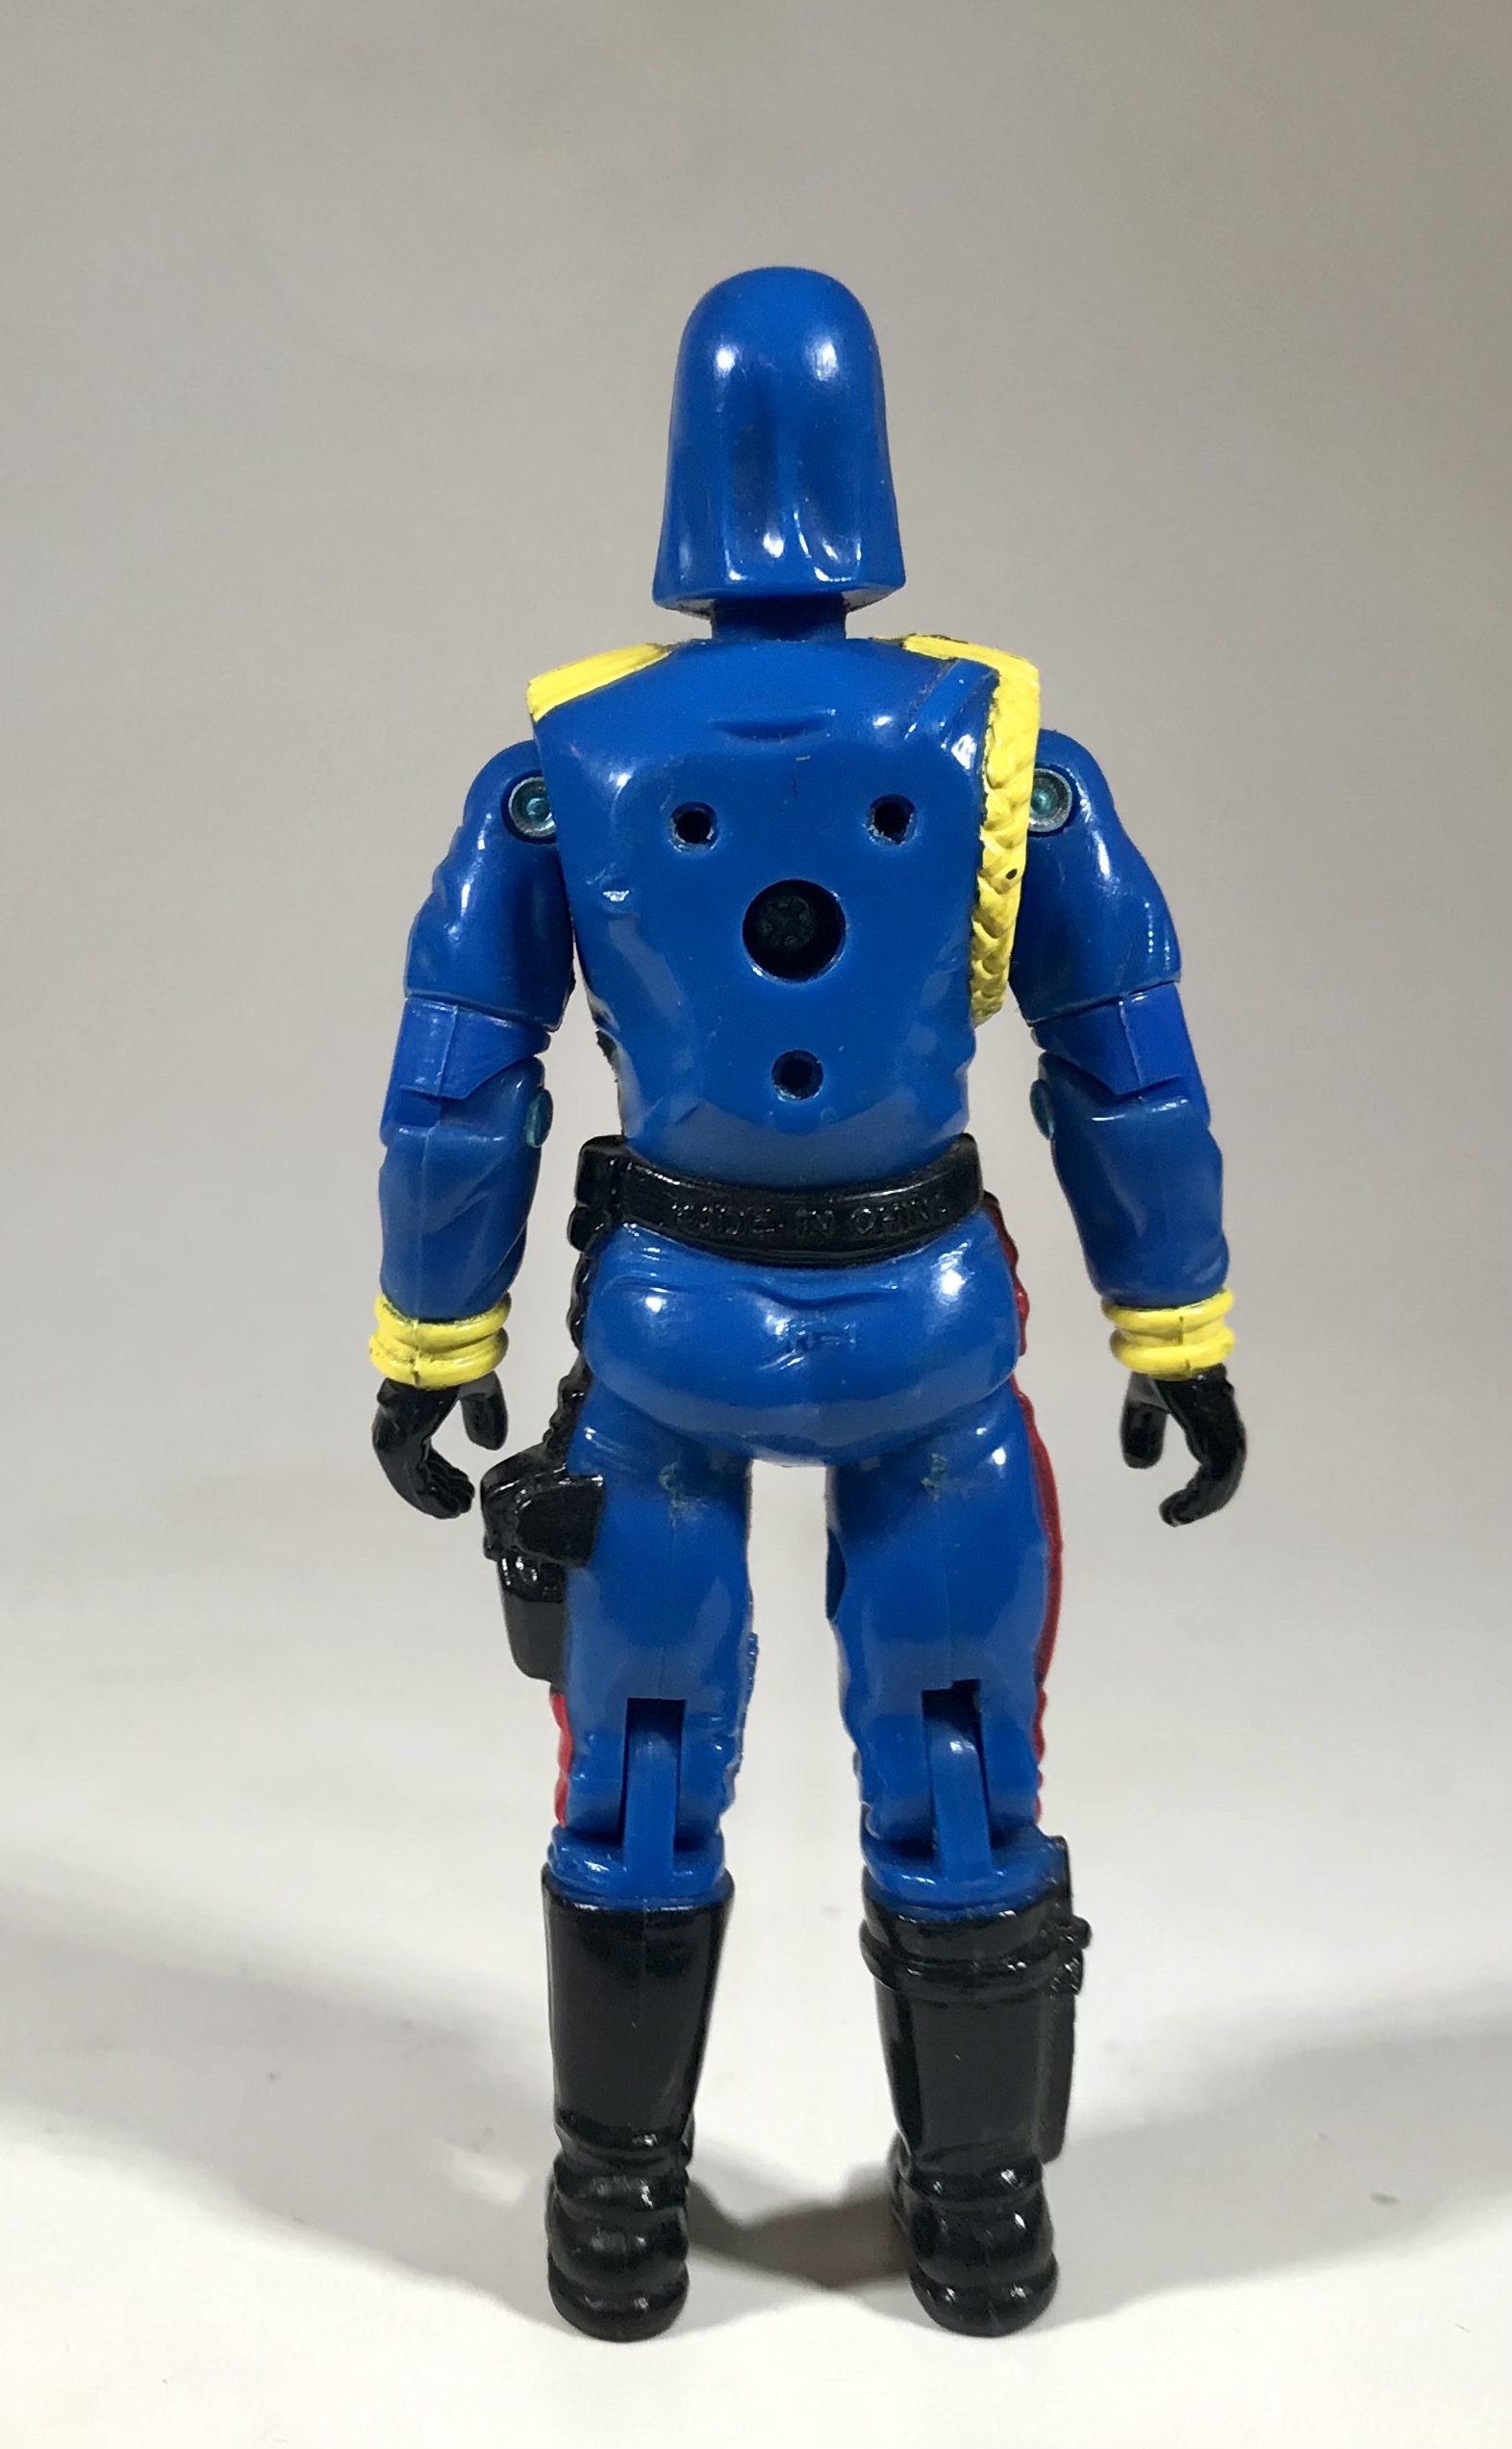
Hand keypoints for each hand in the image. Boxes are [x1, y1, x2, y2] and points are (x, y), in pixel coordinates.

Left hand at [372, 1374, 507, 1517]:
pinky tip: (448, 1508)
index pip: (417, 1452)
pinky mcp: (401, 1442)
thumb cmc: (458, 1360)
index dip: (438, 1472)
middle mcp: (395, 1427)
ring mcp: (395, 1434)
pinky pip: (412, 1481)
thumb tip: (488, 1445)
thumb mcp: (479, 1390)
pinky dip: (429, 1498)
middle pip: (411, 1470)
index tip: (458, 1486)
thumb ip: (483, 1415)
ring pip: (409, 1480)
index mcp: (409, 1412)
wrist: (446, 1345)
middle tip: (459, 1502)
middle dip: (437, 1487)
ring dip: (434, 1497)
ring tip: (456, 1509)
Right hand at [1119, 1366, 1245, 1525]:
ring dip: (1203, 1502)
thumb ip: (1143, 1430)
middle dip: (1204, 1500)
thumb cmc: (1158, 1366)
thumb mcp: (1143, 1403)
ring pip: (1223, 1477)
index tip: (1176, 1506)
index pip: (1216, 1460)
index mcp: (1209, 1418)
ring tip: (1178, 1516)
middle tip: (1177, 1516)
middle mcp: (1222, 1424)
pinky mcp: (1216, 1429)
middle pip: (1225, 1473)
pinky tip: (1181, 1506)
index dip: (1201, 1486)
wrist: (1166, 1344)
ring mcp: (1222, 1426)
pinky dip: (1201, 1496)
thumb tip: (1138, 1464)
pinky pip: (1216, 1474)